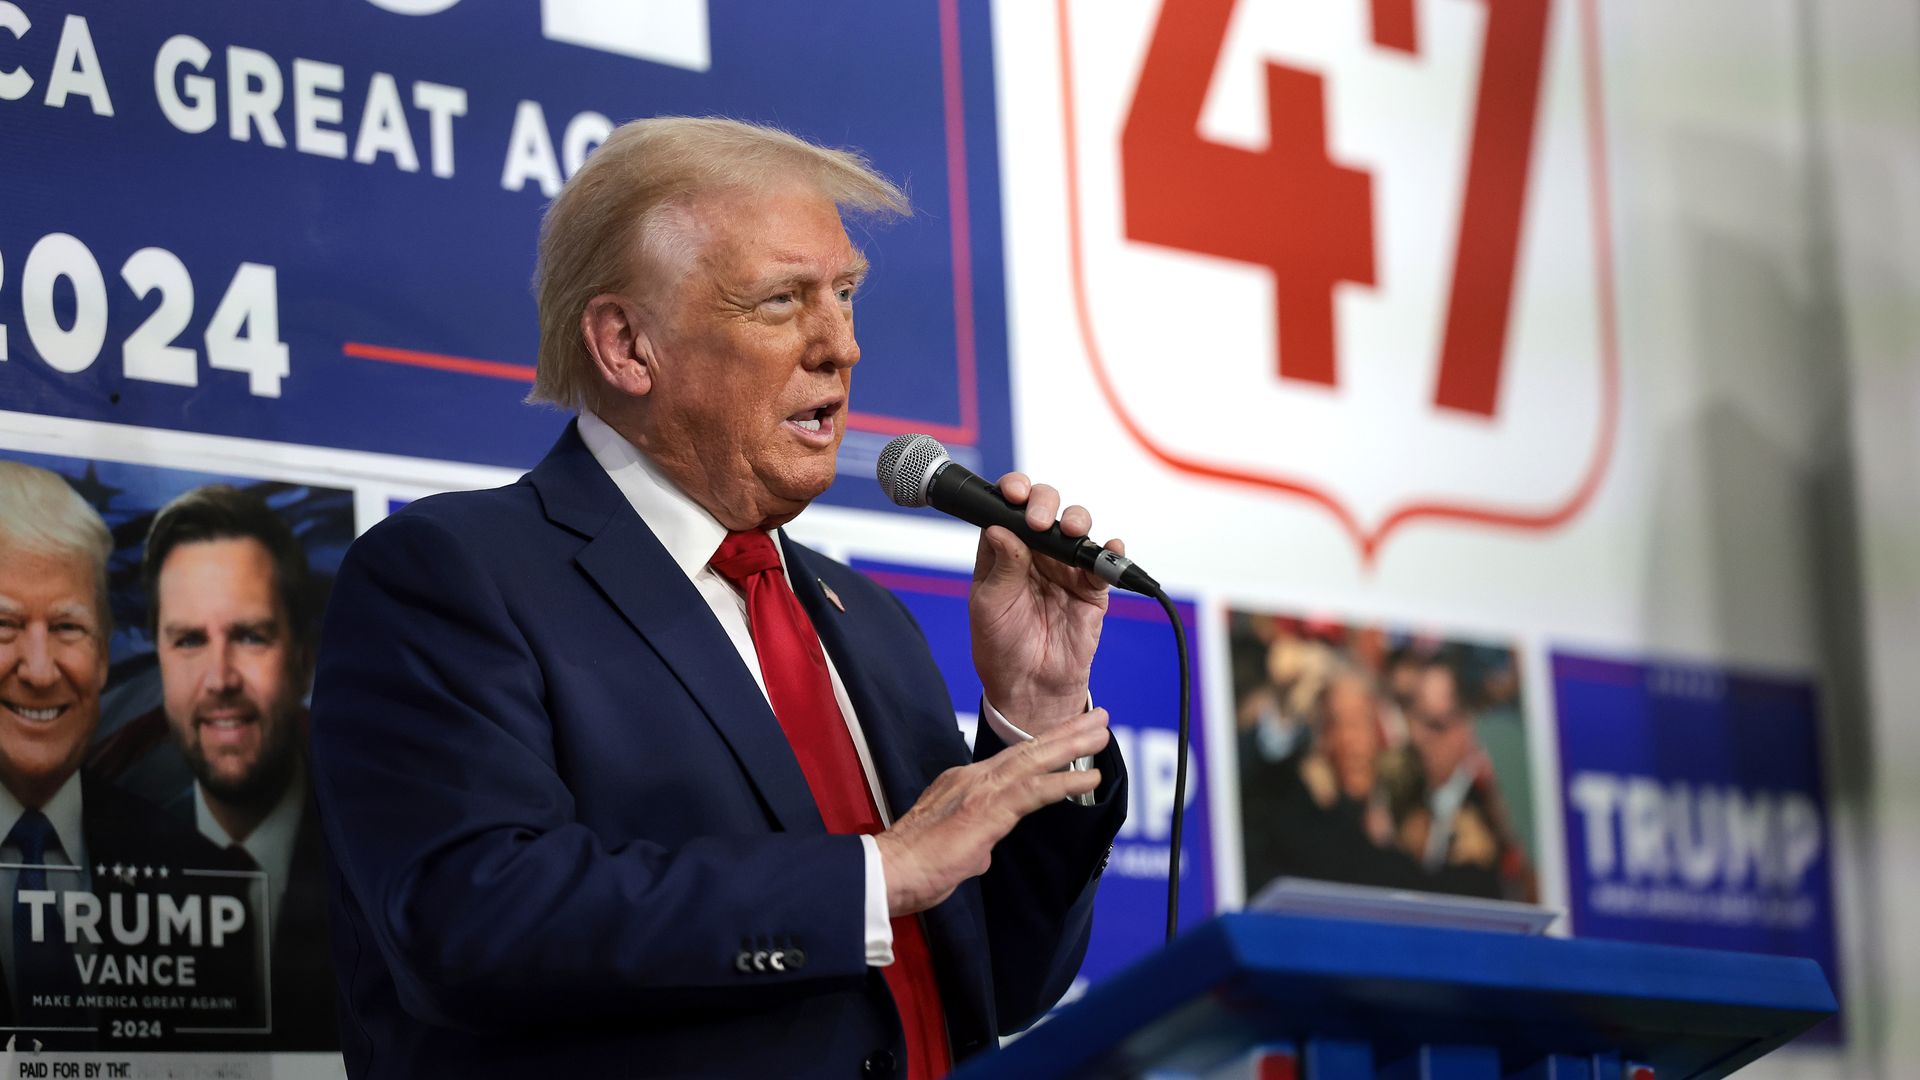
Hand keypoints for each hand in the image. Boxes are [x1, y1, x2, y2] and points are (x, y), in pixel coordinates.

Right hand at [875, 709, 1110, 915]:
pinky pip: (1033, 791)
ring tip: (1103, 733)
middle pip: (1028, 749)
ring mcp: (980, 791)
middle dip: (1066, 731)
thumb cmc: (911, 867)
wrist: (885, 872)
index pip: (1012, 760)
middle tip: (1098, 716)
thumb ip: (974, 840)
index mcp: (962, 783)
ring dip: (1072, 745)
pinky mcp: (987, 811)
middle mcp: (972, 779)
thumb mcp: (952, 847)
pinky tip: (1089, 776)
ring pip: (1034, 760)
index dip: (1044, 746)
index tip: (1069, 735)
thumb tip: (983, 849)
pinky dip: (1064, 782)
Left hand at [969, 473, 1120, 730]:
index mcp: (1004, 550)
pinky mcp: (1092, 587)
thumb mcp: (990, 607)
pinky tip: (1110, 547)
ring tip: (1072, 530)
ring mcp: (1065, 566)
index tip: (1013, 493)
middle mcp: (1035, 551)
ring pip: (1077, 526)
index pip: (1007, 508)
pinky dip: (1111, 550)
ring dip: (1077, 519)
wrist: (1031, 686)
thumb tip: (1000, 528)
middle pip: (1045, 507)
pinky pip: (1105, 561)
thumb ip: (1001, 567)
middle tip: (1040, 520)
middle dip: (1045, 502)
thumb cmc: (1001, 646)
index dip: (1012, 491)